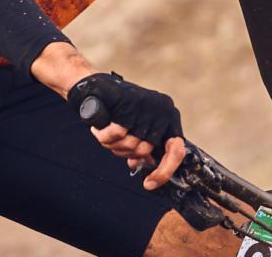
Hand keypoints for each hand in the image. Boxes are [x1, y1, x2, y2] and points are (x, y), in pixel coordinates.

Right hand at [66, 72, 184, 189]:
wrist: (95, 87)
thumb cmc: (116, 109)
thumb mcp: (136, 129)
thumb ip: (144, 146)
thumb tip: (145, 165)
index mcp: (169, 118)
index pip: (176, 151)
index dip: (164, 171)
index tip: (149, 184)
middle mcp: (164, 110)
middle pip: (146, 150)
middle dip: (125, 153)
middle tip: (113, 144)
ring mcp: (148, 105)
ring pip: (131, 143)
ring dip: (112, 144)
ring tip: (103, 133)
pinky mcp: (130, 101)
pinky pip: (118, 132)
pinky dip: (105, 135)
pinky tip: (98, 129)